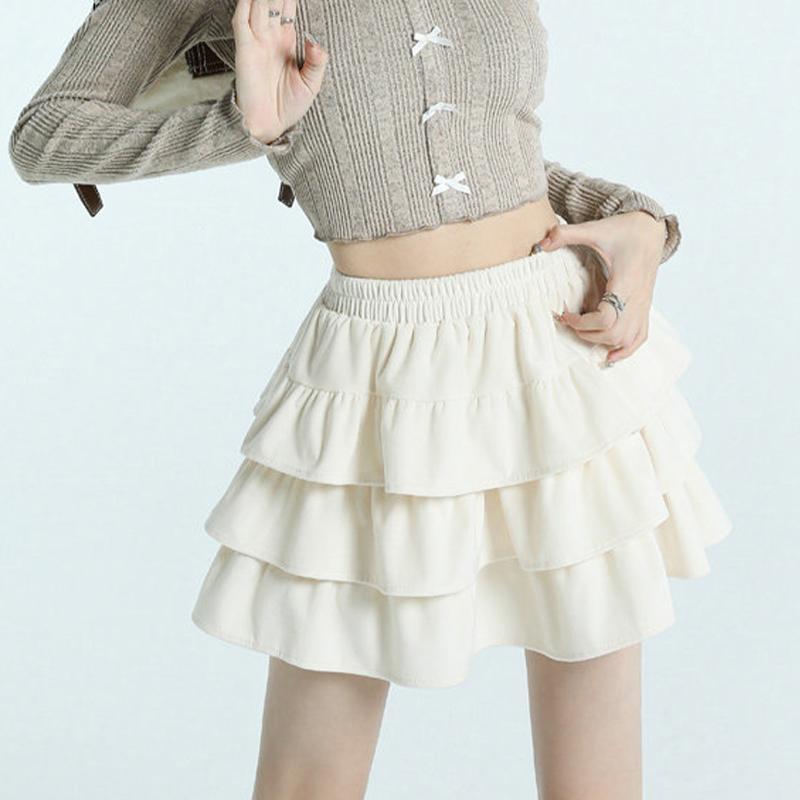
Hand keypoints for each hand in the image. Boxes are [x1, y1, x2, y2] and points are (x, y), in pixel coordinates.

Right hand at [232, 0, 328, 143]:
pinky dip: (245, 4)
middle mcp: (271, 36)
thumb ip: (317, 61)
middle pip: (273, 1)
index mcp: (287, 41)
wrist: (269, 125)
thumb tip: (314, 39)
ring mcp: (256, 41)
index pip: (288, 6)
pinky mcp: (244, 49)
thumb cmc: (289, 107)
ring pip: (259, 5)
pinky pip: (242, 20)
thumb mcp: (312, 84)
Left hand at [539, 211, 667, 365]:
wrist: (650, 229)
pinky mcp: (644, 308)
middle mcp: (636, 299)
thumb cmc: (624, 230)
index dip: (581, 323)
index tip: (565, 314)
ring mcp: (643, 306)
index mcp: (624, 282)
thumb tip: (540, 244)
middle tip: (570, 322)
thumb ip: (566, 234)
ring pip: (627, 340)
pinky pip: (640, 337)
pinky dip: (625, 350)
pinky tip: (610, 356)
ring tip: (584, 333)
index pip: (605, 318)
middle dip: (587, 334)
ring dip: (602, 342)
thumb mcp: (594, 229)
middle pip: (614, 334)